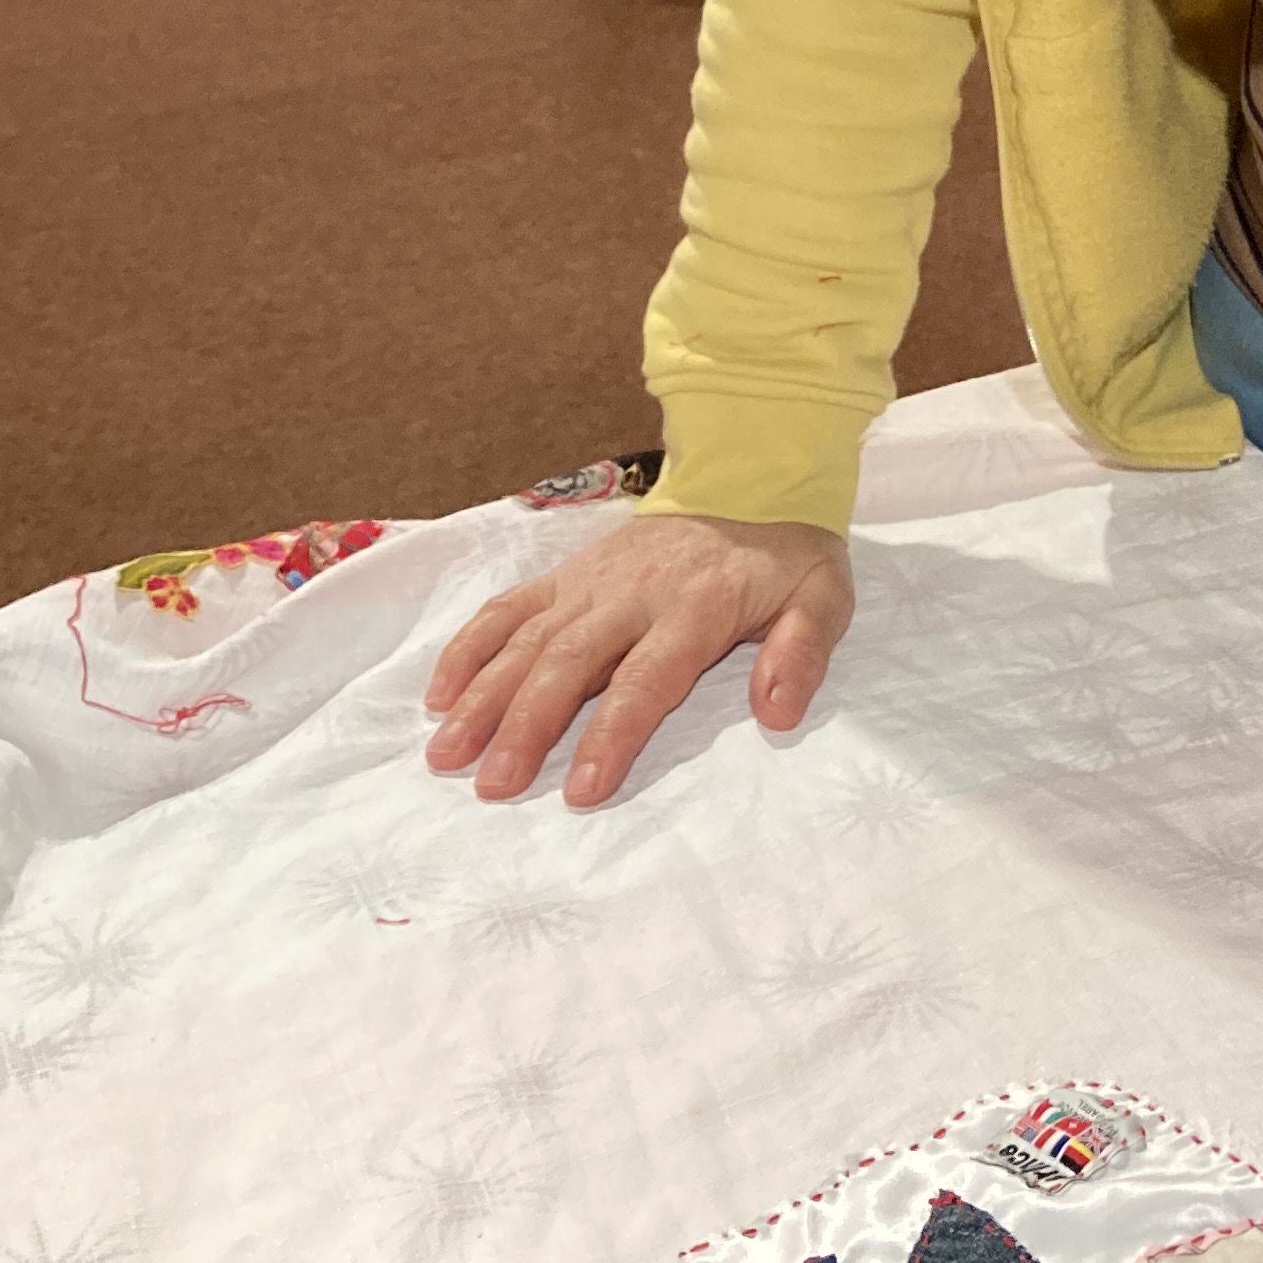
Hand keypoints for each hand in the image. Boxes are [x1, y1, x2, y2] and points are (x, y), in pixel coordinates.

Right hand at [423, 513, 854, 807]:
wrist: (751, 473)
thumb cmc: (786, 552)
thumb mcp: (823, 597)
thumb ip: (802, 653)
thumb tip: (778, 714)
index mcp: (692, 609)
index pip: (644, 681)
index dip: (610, 736)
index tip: (581, 789)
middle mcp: (629, 596)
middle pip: (566, 665)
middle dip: (525, 727)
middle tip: (492, 786)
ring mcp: (589, 582)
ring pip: (525, 641)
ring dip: (482, 697)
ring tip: (446, 752)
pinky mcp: (567, 574)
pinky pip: (508, 608)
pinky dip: (470, 647)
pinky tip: (439, 694)